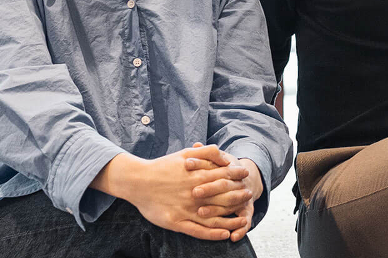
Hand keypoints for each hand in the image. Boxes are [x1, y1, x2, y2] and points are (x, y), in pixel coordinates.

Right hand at [91, 147, 249, 240]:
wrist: (138, 181)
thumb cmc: (162, 166)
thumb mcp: (184, 153)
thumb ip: (205, 152)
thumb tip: (223, 153)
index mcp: (197, 176)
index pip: (224, 177)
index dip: (236, 177)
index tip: (246, 177)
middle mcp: (194, 193)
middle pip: (223, 197)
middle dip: (238, 197)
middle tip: (248, 196)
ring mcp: (186, 209)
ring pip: (214, 217)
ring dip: (230, 220)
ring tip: (243, 220)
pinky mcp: (177, 222)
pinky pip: (199, 231)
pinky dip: (213, 234)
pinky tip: (224, 235)